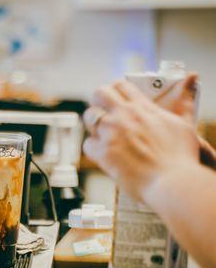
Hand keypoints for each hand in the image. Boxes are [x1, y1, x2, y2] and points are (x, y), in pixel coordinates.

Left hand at [83, 79, 199, 201]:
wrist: (172, 181)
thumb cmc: (180, 159)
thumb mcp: (181, 127)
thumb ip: (173, 113)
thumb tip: (171, 106)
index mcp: (143, 108)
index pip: (121, 85)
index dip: (115, 90)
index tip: (114, 97)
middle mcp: (125, 116)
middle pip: (99, 93)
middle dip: (97, 101)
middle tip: (101, 112)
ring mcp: (111, 133)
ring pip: (89, 116)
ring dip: (93, 125)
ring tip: (101, 135)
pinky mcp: (103, 152)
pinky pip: (87, 144)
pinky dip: (93, 150)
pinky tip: (102, 155)